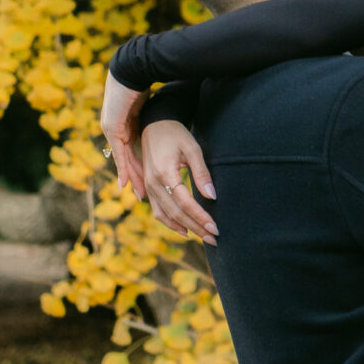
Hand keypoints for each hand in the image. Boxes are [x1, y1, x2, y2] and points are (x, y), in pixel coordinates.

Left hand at [100, 71, 147, 197]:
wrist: (131, 69)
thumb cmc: (141, 82)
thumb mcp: (145, 106)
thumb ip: (147, 118)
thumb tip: (157, 123)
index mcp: (123, 124)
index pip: (130, 151)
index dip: (137, 167)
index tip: (144, 182)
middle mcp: (114, 129)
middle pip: (126, 159)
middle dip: (135, 177)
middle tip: (142, 195)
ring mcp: (111, 128)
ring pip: (123, 159)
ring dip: (131, 177)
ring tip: (138, 193)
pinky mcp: (111, 127)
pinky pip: (119, 152)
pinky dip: (123, 168)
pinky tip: (126, 182)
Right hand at [140, 116, 217, 243]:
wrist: (154, 124)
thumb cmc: (176, 134)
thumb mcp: (192, 149)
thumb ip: (201, 173)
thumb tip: (212, 196)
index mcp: (164, 173)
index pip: (185, 203)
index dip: (201, 217)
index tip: (216, 228)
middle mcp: (153, 183)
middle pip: (176, 213)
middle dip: (196, 228)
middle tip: (214, 238)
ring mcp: (148, 186)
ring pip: (165, 215)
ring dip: (184, 229)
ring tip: (202, 237)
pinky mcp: (147, 187)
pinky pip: (157, 211)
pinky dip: (170, 223)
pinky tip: (183, 230)